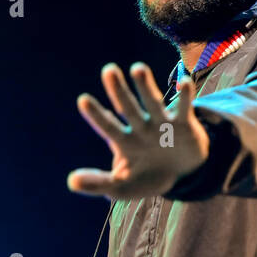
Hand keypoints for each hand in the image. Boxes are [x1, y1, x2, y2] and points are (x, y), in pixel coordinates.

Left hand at [67, 62, 209, 198]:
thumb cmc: (147, 177)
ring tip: (137, 69)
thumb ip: (98, 184)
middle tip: (109, 70)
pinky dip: (185, 97)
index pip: (108, 127)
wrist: (182, 174)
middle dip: (119, 91)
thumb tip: (71, 182)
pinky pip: (184, 108)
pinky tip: (184, 83)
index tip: (83, 100)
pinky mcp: (184, 124)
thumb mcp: (122, 187)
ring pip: (153, 102)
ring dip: (145, 87)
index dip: (97, 115)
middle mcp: (141, 127)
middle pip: (128, 108)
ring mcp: (162, 123)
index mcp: (124, 141)